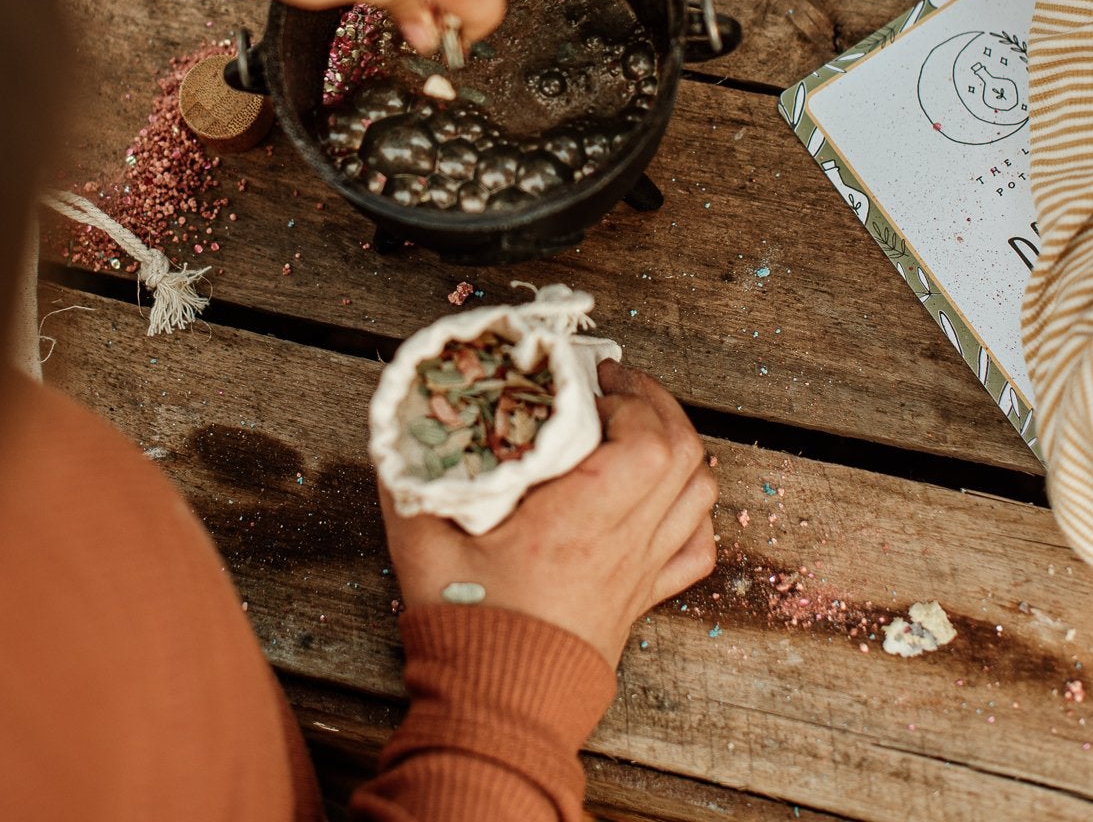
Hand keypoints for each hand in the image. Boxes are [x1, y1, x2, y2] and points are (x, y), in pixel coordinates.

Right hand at [380, 361, 718, 667]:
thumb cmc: (466, 628)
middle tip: (617, 385)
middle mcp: (625, 540)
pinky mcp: (642, 596)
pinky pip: (696, 546)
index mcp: (582, 518)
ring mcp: (641, 570)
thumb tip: (394, 429)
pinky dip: (690, 509)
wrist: (497, 709)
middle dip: (658, 405)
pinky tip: (661, 494)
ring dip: (678, 448)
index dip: (632, 399)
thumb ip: (408, 480)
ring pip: (698, 494)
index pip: (648, 441)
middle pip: (684, 455)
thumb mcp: (422, 542)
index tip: (595, 382)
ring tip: (639, 423)